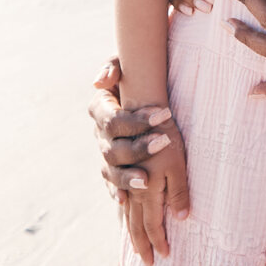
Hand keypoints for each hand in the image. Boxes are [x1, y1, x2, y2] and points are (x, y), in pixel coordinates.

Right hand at [89, 58, 189, 233]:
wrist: (137, 91)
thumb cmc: (130, 76)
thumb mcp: (122, 64)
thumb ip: (112, 67)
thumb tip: (101, 79)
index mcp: (100, 109)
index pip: (114, 119)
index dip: (136, 120)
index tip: (164, 113)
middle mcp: (100, 134)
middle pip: (114, 148)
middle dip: (139, 148)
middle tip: (165, 141)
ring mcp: (105, 154)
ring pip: (112, 171)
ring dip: (128, 177)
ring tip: (147, 181)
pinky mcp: (114, 169)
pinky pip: (112, 184)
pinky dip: (118, 193)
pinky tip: (125, 201)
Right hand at [117, 113, 188, 265]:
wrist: (141, 105)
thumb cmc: (164, 133)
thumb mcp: (177, 163)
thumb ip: (179, 191)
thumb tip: (182, 218)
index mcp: (147, 189)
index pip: (151, 224)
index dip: (157, 241)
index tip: (164, 257)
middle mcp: (132, 187)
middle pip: (135, 223)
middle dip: (141, 244)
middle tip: (147, 264)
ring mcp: (124, 177)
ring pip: (126, 211)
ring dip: (131, 231)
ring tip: (136, 247)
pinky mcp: (121, 165)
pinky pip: (119, 194)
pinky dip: (123, 209)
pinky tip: (123, 211)